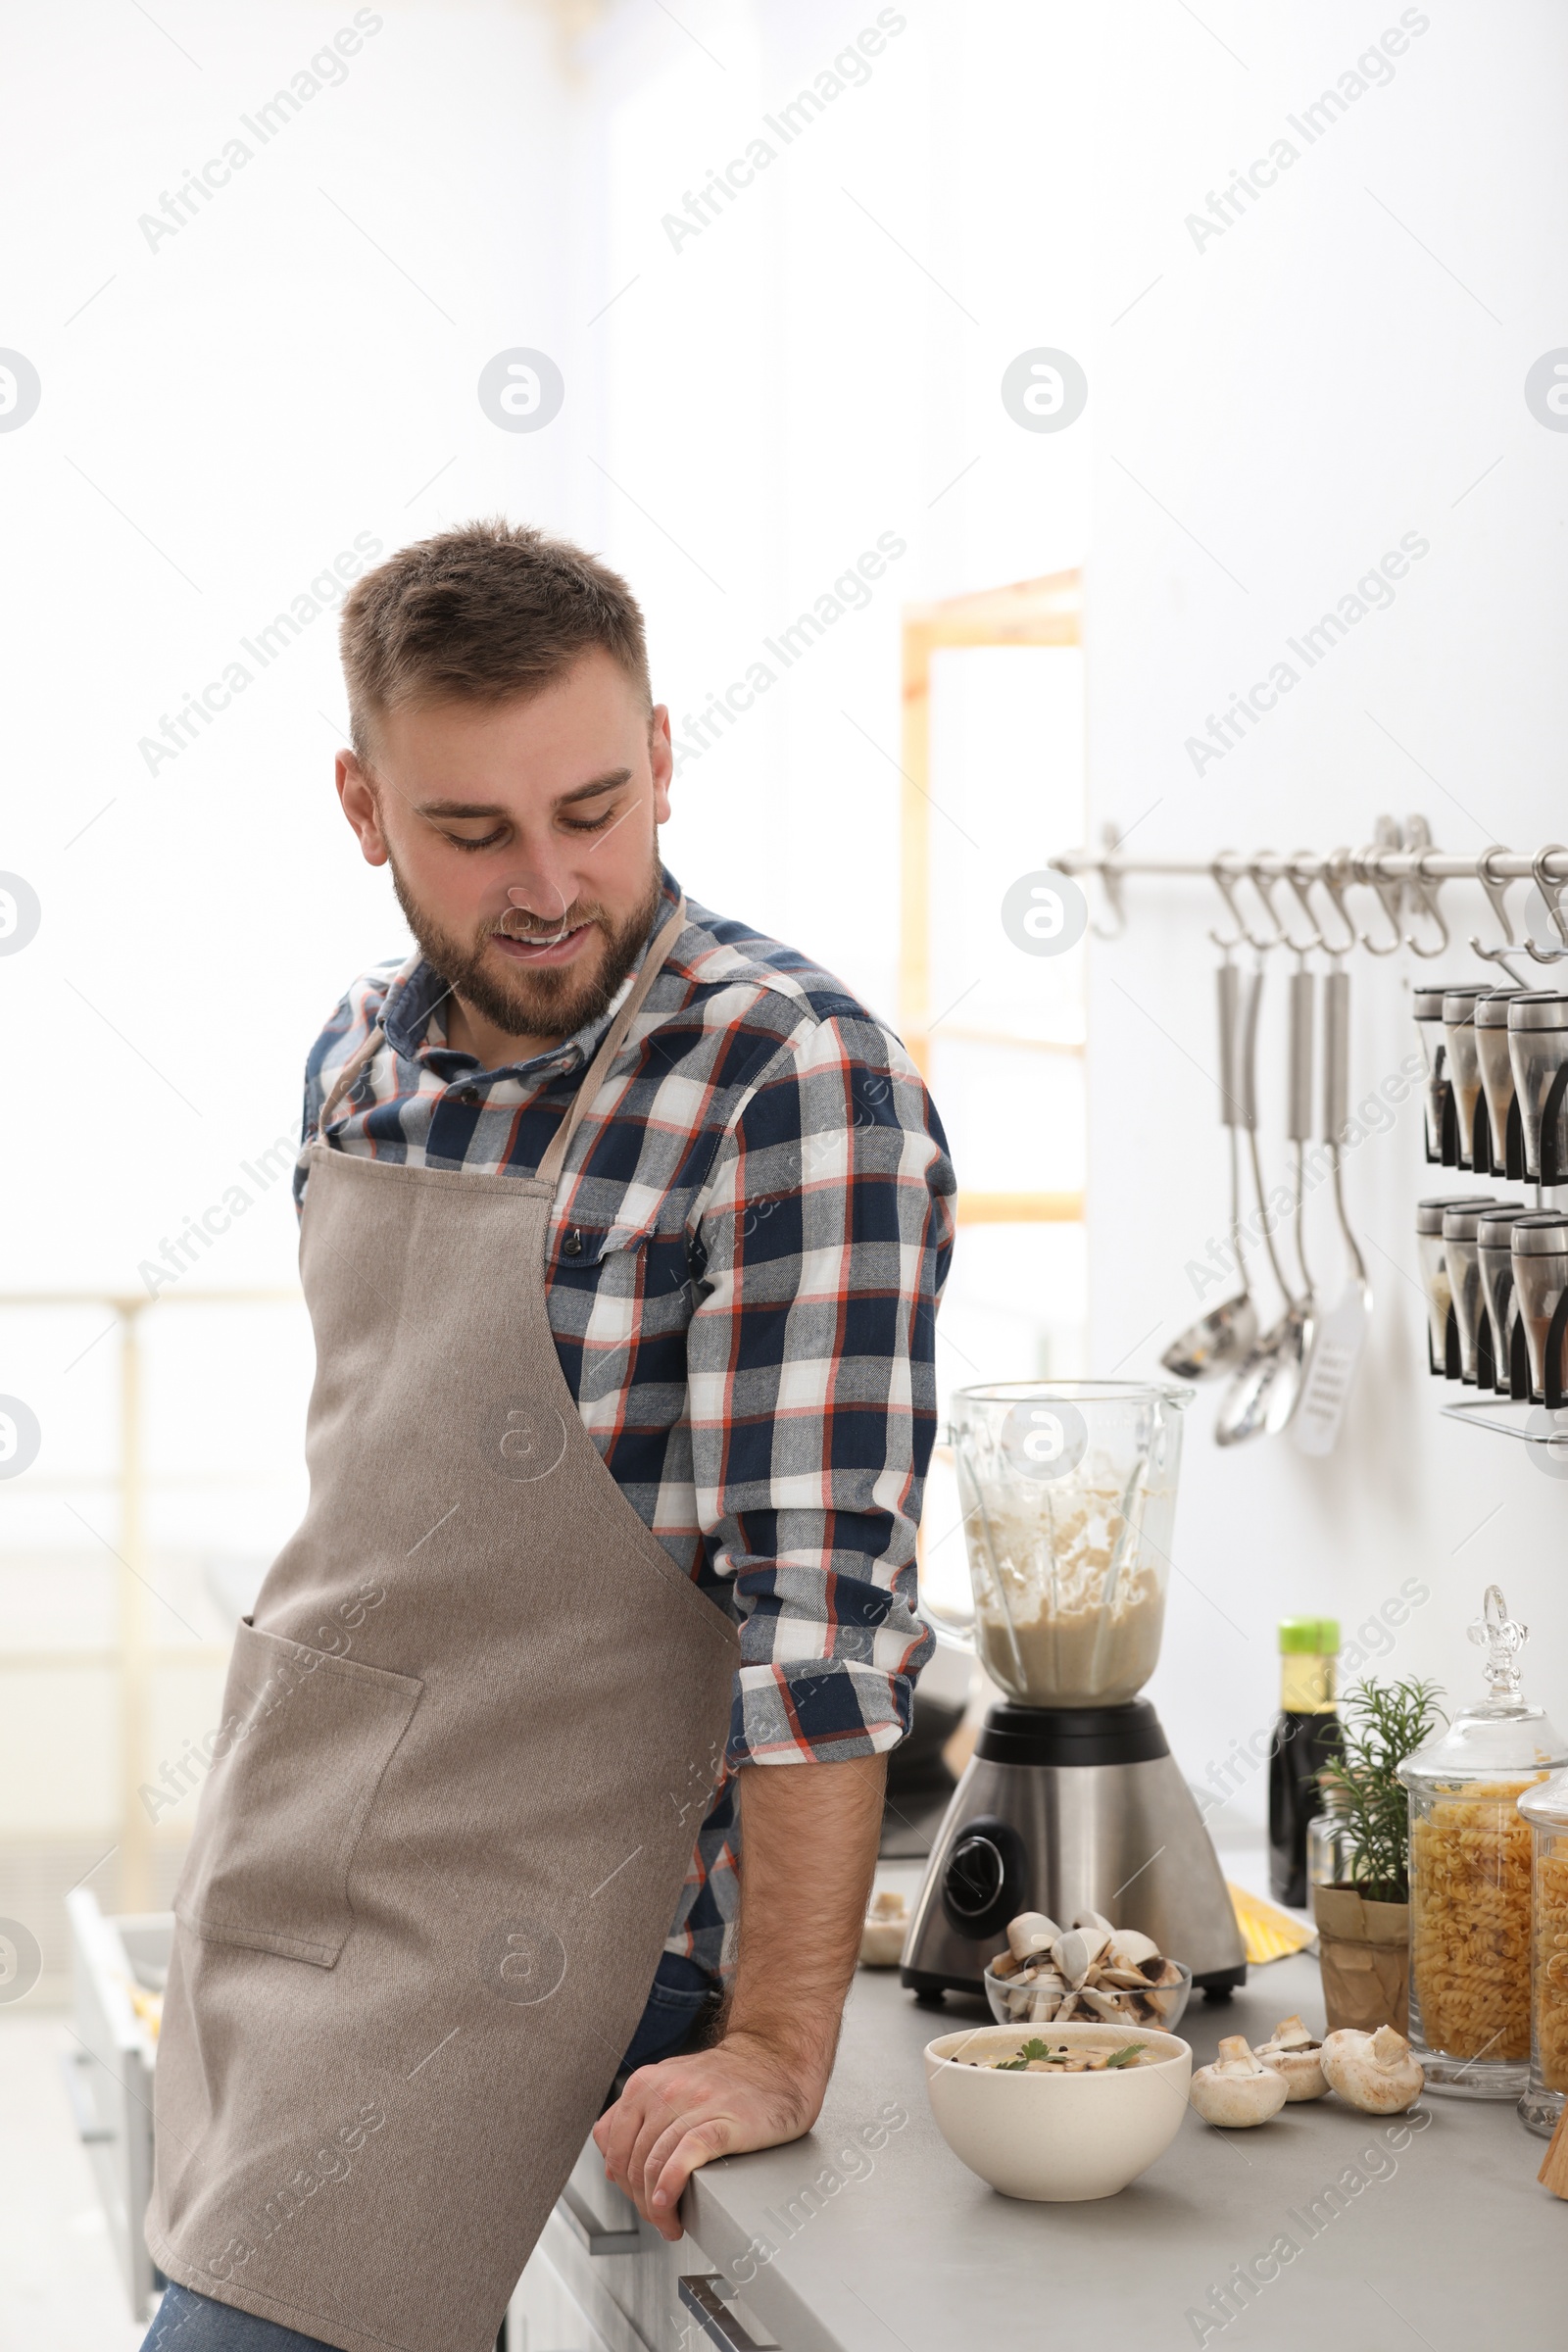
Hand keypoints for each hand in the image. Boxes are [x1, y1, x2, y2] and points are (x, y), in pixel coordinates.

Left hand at [592, 2030, 826, 2240]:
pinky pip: (685, 2157)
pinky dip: (671, 2186)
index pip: (612, 2146)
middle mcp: (663, 2090)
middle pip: (633, 2162)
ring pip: (654, 2166)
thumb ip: (636, 2113)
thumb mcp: (669, 2081)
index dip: (623, 2183)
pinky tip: (671, 2204)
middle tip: (660, 2220)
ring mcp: (693, 2104)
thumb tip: (609, 2159)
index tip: (640, 2201)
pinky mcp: (723, 2120)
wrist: (777, 2059)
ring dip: (657, 2208)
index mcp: (644, 2083)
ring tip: (671, 2224)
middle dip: (641, 2202)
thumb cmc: (727, 2078)